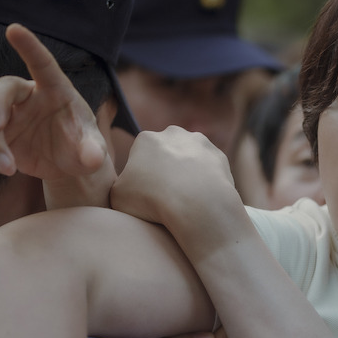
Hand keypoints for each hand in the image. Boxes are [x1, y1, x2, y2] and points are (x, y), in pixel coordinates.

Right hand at [0, 24, 109, 182]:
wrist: (68, 166)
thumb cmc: (84, 147)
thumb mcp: (92, 150)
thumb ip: (93, 151)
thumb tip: (93, 158)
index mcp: (55, 89)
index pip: (41, 63)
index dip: (29, 46)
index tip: (14, 29)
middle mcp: (28, 97)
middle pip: (3, 89)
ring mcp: (10, 116)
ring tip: (8, 166)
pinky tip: (5, 168)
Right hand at [110, 127, 235, 233]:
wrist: (196, 204)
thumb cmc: (152, 200)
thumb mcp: (117, 196)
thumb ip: (120, 185)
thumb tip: (127, 186)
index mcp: (146, 139)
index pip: (140, 156)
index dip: (142, 177)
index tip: (146, 195)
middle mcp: (173, 133)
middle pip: (166, 153)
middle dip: (166, 170)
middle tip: (166, 196)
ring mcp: (200, 142)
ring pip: (190, 159)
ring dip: (188, 173)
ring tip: (187, 199)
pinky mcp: (220, 156)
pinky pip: (210, 169)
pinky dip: (207, 181)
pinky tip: (204, 197)